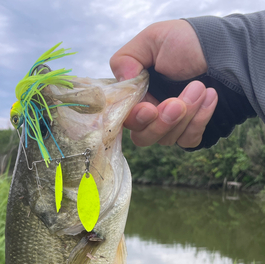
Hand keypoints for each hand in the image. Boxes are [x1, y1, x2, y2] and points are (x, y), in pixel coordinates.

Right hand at [110, 20, 217, 147]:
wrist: (224, 48)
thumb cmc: (186, 42)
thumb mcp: (152, 39)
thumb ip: (127, 59)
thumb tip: (121, 82)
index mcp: (135, 95)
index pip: (124, 120)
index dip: (135, 119)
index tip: (150, 109)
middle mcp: (149, 114)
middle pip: (143, 137)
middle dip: (162, 122)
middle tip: (178, 103)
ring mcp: (169, 125)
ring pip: (167, 139)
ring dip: (186, 115)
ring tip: (200, 87)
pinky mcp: (189, 132)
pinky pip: (187, 140)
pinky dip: (199, 121)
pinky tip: (210, 97)